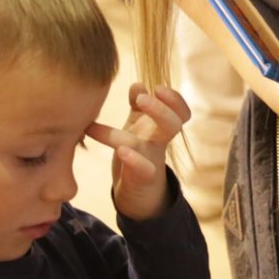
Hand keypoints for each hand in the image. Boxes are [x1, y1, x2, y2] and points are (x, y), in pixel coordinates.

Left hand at [88, 82, 189, 221]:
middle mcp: (159, 142)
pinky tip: (121, 151)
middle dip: (161, 109)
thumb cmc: (138, 152)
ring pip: (146, 144)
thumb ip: (138, 105)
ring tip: (98, 126)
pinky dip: (134, 159)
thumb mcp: (138, 126)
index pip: (180, 111)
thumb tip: (139, 84)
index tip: (157, 88)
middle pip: (173, 123)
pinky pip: (144, 169)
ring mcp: (151, 160)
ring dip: (125, 136)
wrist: (137, 193)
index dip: (174, 99)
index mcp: (158, 127)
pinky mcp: (142, 178)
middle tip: (145, 98)